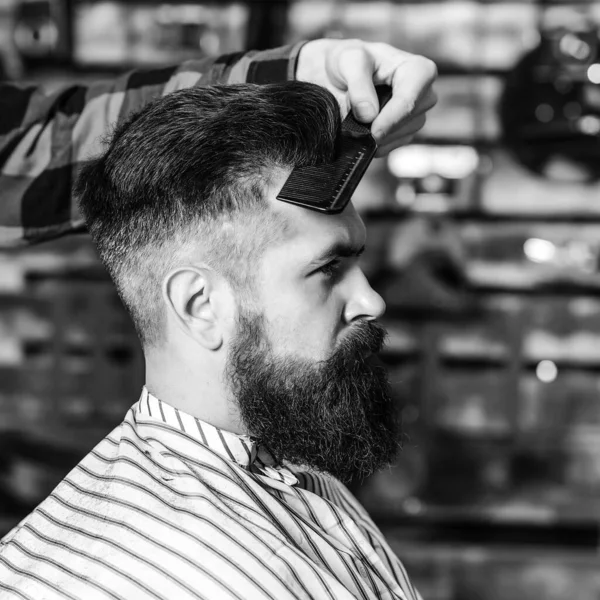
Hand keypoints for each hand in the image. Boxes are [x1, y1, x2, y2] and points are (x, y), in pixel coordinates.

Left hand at [296, 38, 436, 156]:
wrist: (339, 78)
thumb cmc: (348, 62)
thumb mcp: (348, 61)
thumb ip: (359, 84)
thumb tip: (369, 115)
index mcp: (418, 69)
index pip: (412, 99)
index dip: (392, 118)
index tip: (373, 132)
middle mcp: (424, 94)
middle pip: (409, 120)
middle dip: (382, 127)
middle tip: (354, 126)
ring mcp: (416, 116)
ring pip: (402, 136)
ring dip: (377, 137)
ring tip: (355, 123)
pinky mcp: (403, 133)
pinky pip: (392, 146)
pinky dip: (374, 144)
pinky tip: (361, 133)